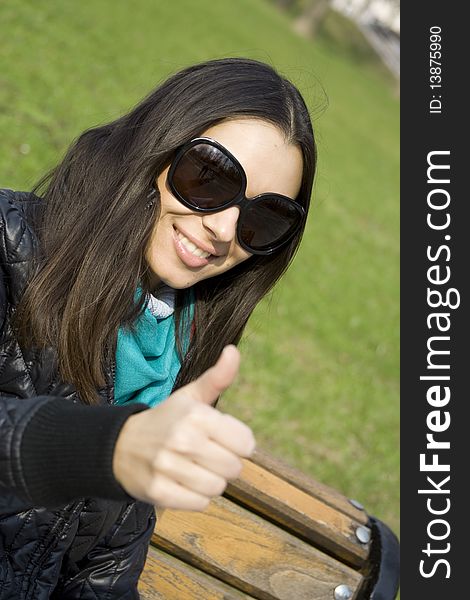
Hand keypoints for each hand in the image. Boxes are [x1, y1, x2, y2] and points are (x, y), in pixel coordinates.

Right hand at [112, 345, 255, 509]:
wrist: (120, 445)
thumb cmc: (166, 420)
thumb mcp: (191, 396)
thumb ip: (218, 377)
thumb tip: (234, 350)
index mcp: (196, 414)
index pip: (246, 443)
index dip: (237, 442)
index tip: (221, 438)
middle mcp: (183, 440)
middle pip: (234, 468)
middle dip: (224, 463)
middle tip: (205, 454)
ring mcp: (169, 467)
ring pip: (218, 488)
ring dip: (210, 481)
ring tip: (193, 467)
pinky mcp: (159, 492)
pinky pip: (200, 504)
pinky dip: (195, 496)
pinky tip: (182, 481)